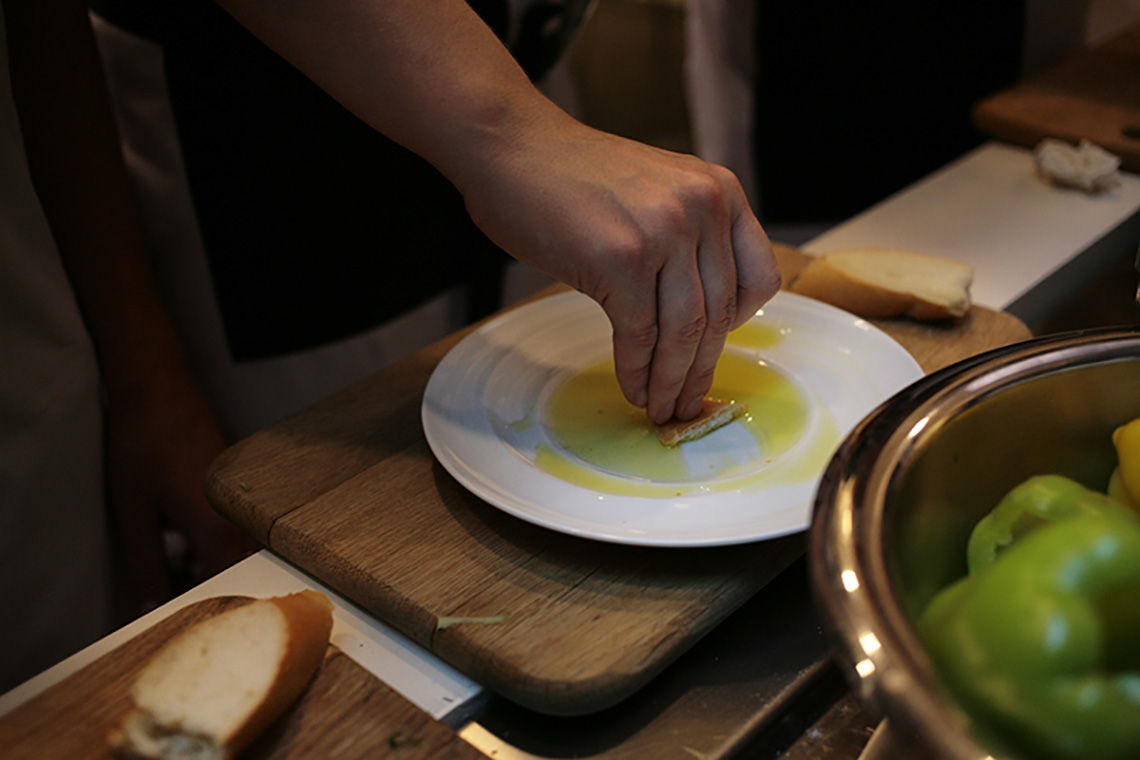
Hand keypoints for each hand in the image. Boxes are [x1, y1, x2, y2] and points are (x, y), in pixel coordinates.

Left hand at [106, 373, 254, 610]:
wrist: (160, 391)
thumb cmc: (144, 447)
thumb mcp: (133, 516)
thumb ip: (146, 567)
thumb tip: (152, 607)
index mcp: (217, 530)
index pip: (220, 591)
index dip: (195, 610)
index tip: (172, 621)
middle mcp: (242, 519)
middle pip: (234, 575)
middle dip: (203, 590)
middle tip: (169, 593)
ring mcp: (244, 502)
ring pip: (236, 554)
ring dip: (209, 566)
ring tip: (174, 565)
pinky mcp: (239, 489)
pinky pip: (235, 531)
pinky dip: (214, 544)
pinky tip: (184, 538)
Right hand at [460, 118, 780, 423]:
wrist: (511, 146)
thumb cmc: (572, 175)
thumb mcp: (658, 191)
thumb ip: (688, 238)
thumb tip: (697, 315)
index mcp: (720, 191)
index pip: (761, 278)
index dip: (740, 326)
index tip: (712, 350)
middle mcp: (703, 207)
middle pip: (719, 314)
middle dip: (700, 371)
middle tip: (687, 404)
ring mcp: (664, 232)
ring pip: (684, 332)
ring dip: (672, 382)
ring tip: (660, 407)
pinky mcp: (621, 260)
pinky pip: (640, 335)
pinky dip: (637, 370)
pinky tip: (632, 387)